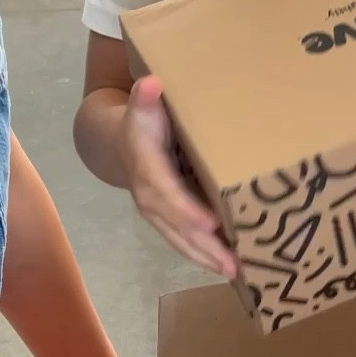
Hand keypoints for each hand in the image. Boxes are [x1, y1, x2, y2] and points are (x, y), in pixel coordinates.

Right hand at [120, 76, 236, 278]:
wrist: (121, 141)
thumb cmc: (144, 119)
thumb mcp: (142, 105)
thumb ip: (145, 97)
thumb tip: (150, 84)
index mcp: (146, 167)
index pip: (165, 192)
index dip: (184, 209)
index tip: (209, 222)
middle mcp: (148, 196)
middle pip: (175, 226)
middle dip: (202, 246)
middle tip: (231, 264)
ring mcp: (156, 212)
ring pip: (179, 240)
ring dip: (205, 258)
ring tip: (234, 273)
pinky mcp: (165, 220)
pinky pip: (182, 241)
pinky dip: (203, 255)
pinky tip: (225, 267)